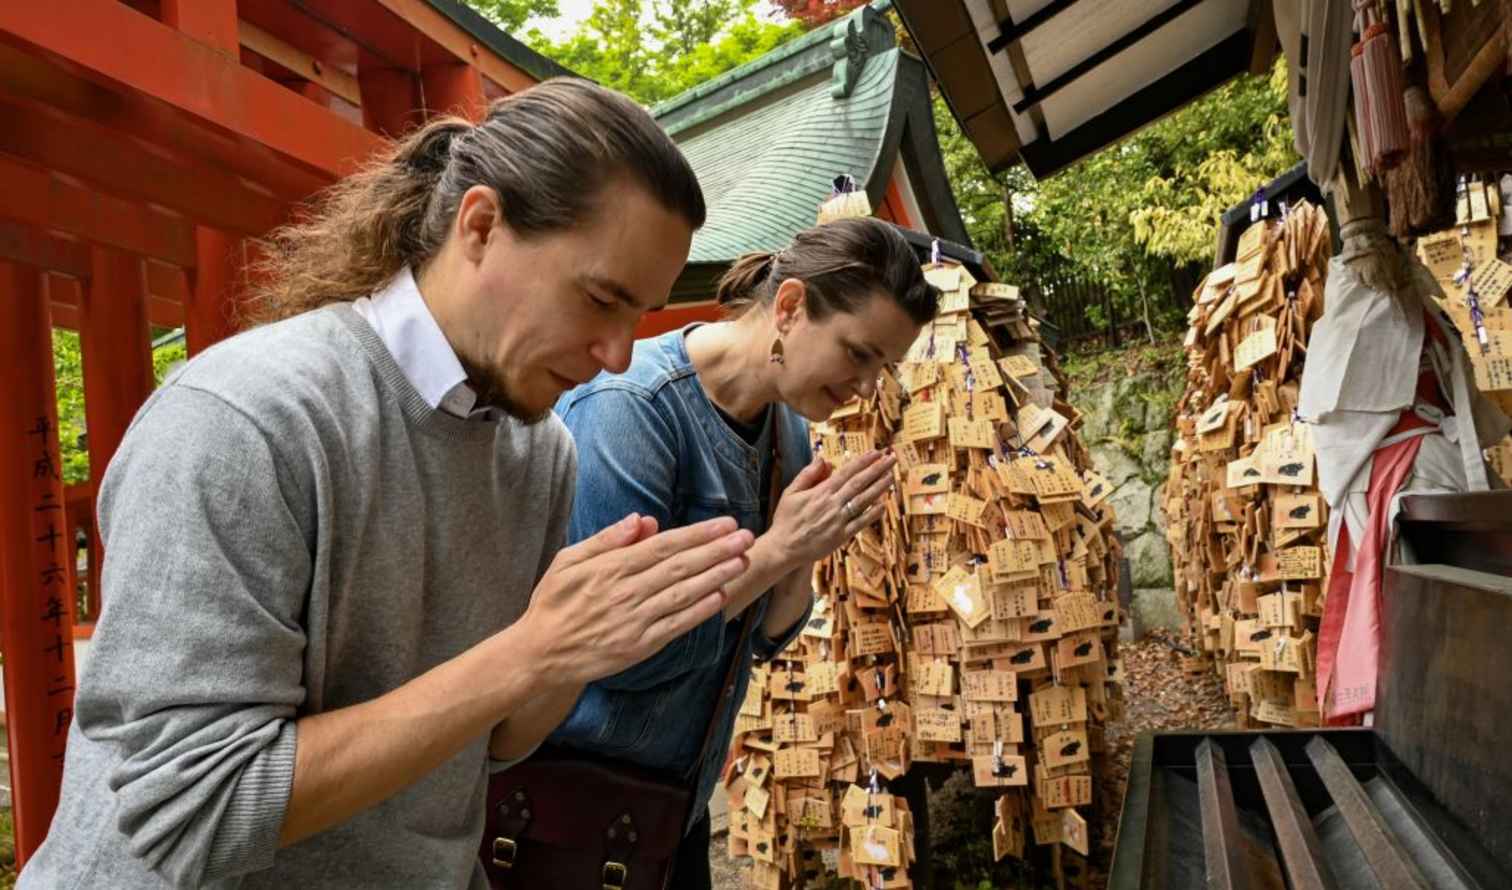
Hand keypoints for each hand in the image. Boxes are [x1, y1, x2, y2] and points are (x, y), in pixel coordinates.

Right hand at [515, 514, 753, 686]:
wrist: (540, 653)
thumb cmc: (554, 603)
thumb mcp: (569, 561)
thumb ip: (606, 539)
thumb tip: (643, 519)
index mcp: (610, 568)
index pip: (664, 545)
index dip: (698, 534)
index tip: (725, 523)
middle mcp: (626, 592)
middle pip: (680, 566)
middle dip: (717, 550)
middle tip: (746, 536)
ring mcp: (635, 620)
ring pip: (683, 593)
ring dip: (716, 576)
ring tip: (742, 561)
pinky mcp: (640, 646)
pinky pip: (677, 624)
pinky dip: (700, 610)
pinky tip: (721, 595)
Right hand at [768, 450, 896, 567]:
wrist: (784, 548)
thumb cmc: (786, 520)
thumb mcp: (790, 492)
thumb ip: (807, 474)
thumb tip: (822, 459)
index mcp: (820, 492)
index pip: (846, 472)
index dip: (863, 462)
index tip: (876, 453)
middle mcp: (832, 504)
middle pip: (859, 483)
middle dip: (876, 469)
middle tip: (891, 459)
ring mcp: (838, 521)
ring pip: (863, 501)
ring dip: (879, 488)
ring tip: (891, 476)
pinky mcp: (841, 536)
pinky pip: (860, 523)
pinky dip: (872, 514)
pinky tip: (883, 505)